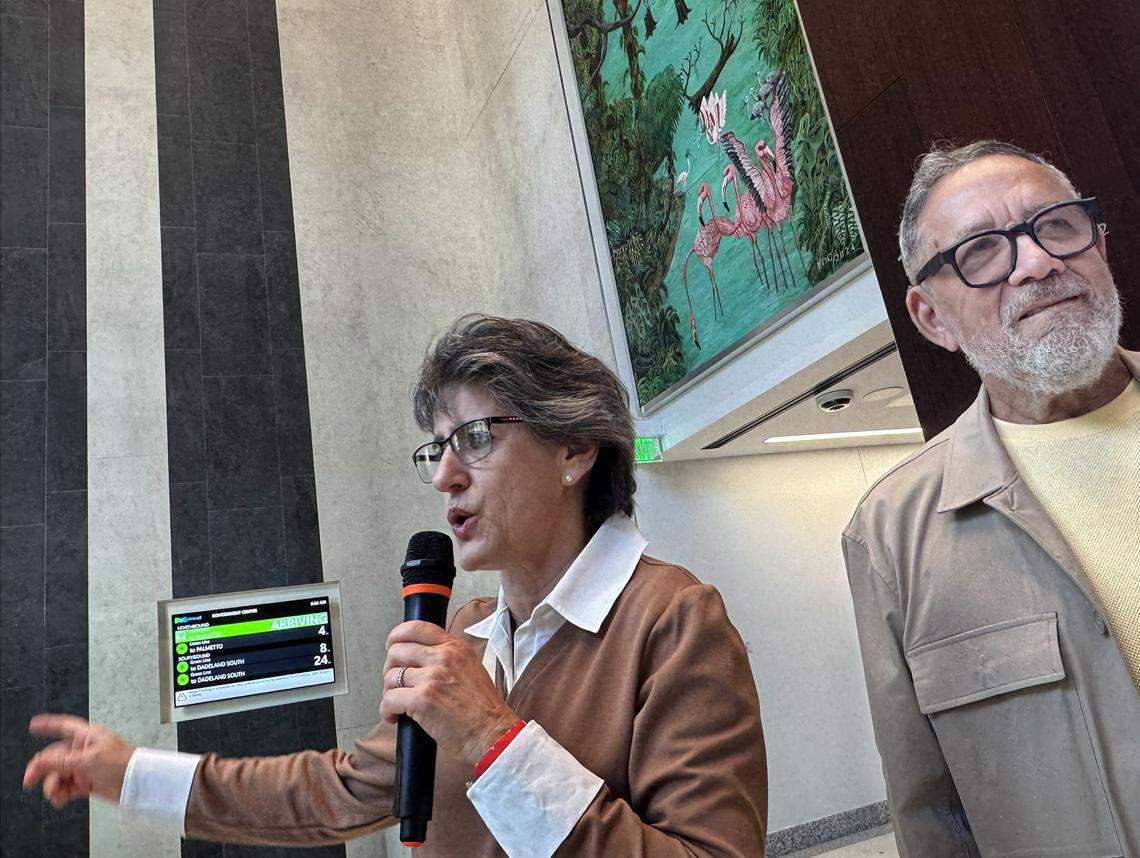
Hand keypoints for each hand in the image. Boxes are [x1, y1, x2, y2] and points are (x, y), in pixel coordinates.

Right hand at [23, 715, 134, 807]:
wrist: (137, 783)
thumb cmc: (122, 763)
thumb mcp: (88, 760)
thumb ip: (62, 761)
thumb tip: (40, 760)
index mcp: (87, 736)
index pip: (64, 726)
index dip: (48, 725)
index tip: (34, 725)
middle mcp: (85, 750)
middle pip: (55, 756)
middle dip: (42, 769)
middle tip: (29, 781)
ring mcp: (85, 766)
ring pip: (59, 774)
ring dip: (53, 785)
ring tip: (54, 794)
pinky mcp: (87, 782)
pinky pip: (67, 787)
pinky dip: (61, 793)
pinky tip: (60, 799)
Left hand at [380, 621, 519, 766]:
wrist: (493, 734)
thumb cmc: (483, 710)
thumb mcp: (471, 669)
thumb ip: (448, 659)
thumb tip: (419, 661)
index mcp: (455, 648)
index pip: (417, 627)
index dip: (397, 636)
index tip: (392, 646)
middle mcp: (443, 657)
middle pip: (397, 651)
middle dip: (389, 669)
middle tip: (395, 685)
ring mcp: (432, 677)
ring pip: (390, 676)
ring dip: (389, 693)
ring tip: (397, 707)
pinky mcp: (422, 699)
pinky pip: (389, 699)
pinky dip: (386, 711)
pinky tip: (395, 718)